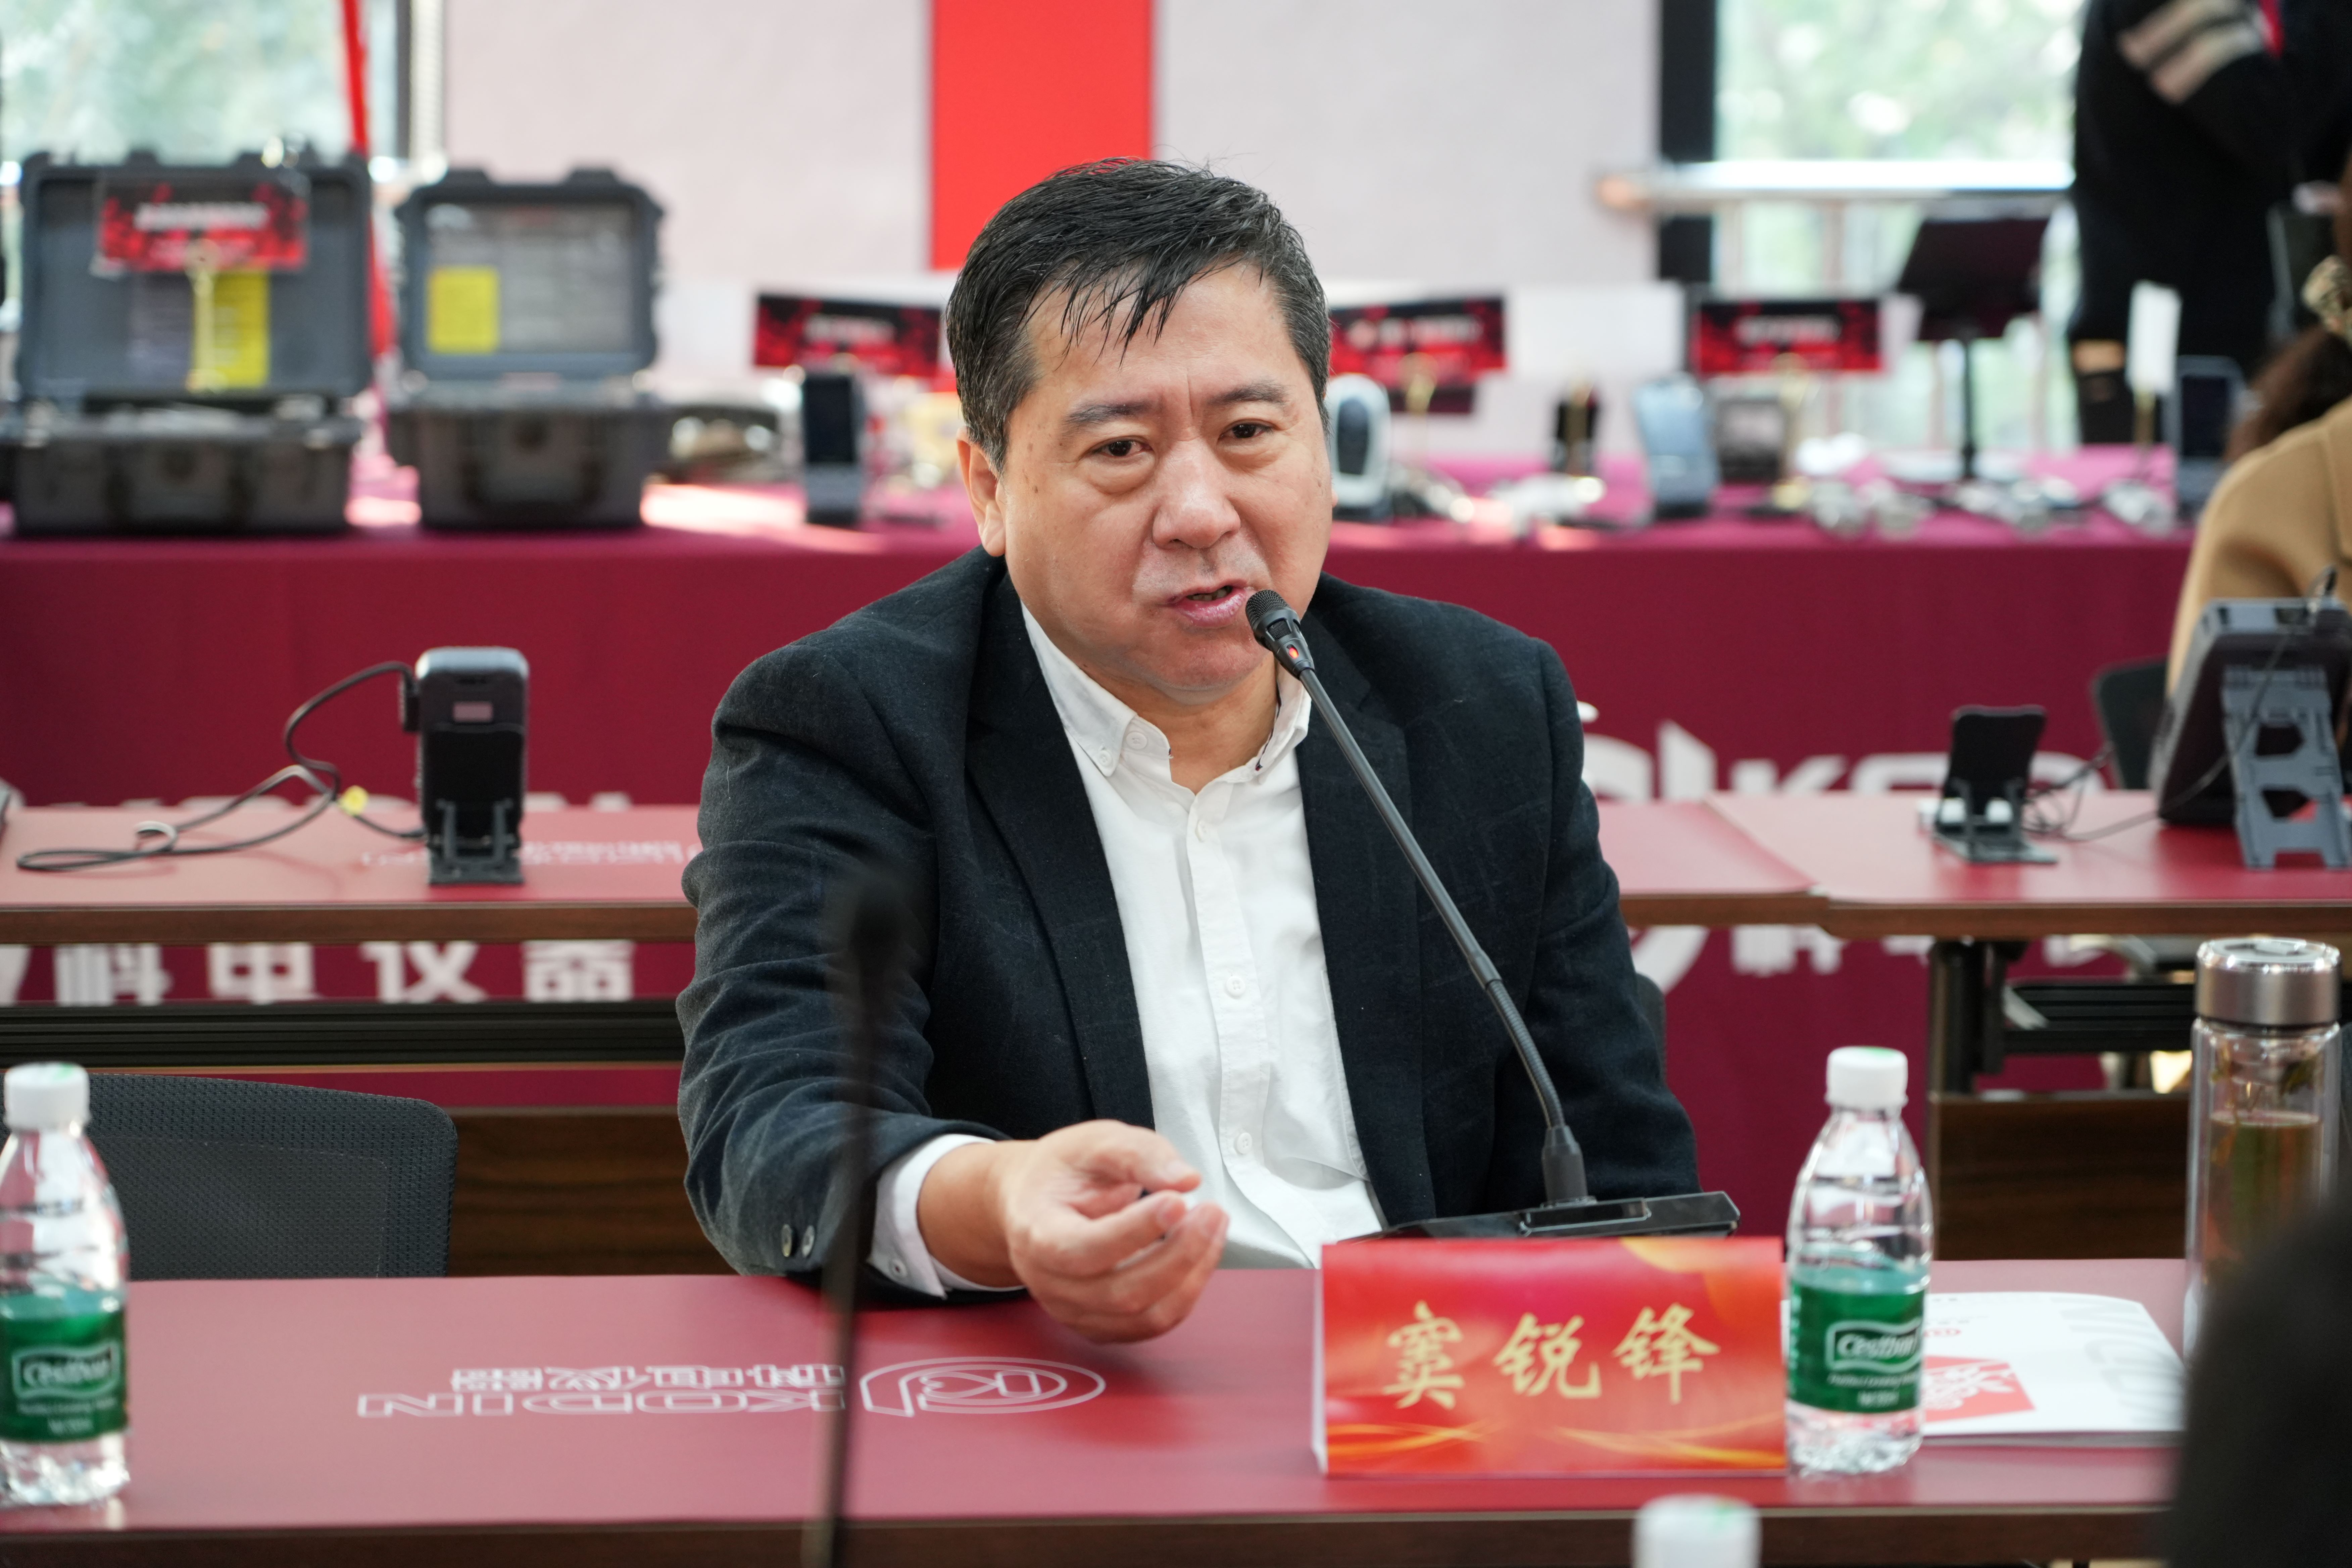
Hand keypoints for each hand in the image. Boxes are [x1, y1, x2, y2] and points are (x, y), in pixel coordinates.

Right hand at [918, 1121, 1228, 1342]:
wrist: (1036, 1200)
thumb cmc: (1063, 1172)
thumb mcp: (1094, 1142)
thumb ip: (1138, 1154)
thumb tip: (1186, 1179)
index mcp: (1039, 1232)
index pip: (1085, 1249)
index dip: (1136, 1231)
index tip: (1178, 1200)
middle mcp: (1051, 1282)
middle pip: (1122, 1293)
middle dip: (1179, 1254)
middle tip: (1211, 1211)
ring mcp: (1074, 1310)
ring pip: (1145, 1316)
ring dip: (1192, 1275)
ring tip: (1213, 1228)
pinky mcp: (1101, 1323)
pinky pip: (1153, 1323)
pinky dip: (1186, 1291)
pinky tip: (1199, 1254)